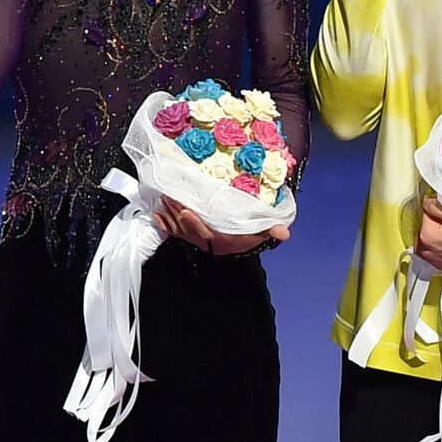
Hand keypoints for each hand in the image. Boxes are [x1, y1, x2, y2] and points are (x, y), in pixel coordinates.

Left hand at [154, 195, 290, 255]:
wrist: (237, 245)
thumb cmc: (249, 235)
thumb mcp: (261, 233)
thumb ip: (271, 230)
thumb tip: (285, 233)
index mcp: (222, 240)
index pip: (206, 233)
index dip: (195, 224)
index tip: (186, 211)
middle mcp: (206, 242)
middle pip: (187, 229)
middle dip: (176, 213)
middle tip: (168, 195)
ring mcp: (196, 240)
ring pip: (179, 229)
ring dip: (169, 214)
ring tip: (162, 197)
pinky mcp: (189, 236)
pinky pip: (174, 233)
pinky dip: (164, 225)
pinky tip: (156, 215)